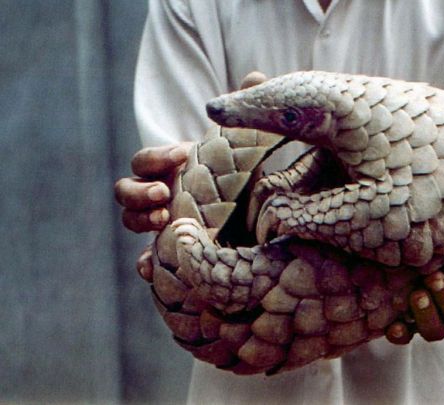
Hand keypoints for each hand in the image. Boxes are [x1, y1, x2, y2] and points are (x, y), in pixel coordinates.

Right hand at [121, 72, 266, 282]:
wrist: (248, 209)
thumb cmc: (239, 173)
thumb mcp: (242, 148)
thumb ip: (242, 115)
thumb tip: (258, 75)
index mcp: (169, 168)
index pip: (144, 160)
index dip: (156, 157)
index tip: (182, 154)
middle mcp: (159, 193)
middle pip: (126, 190)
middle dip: (138, 192)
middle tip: (165, 194)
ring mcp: (162, 220)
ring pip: (131, 220)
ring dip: (141, 219)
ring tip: (165, 219)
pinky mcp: (173, 247)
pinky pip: (148, 258)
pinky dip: (146, 262)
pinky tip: (153, 267)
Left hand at [386, 196, 443, 343]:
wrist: (387, 250)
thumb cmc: (432, 239)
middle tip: (433, 278)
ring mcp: (424, 317)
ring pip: (436, 331)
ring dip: (429, 316)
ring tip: (416, 295)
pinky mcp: (400, 324)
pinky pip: (404, 338)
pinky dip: (401, 334)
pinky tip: (393, 326)